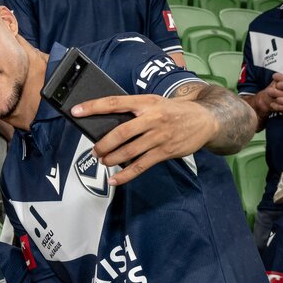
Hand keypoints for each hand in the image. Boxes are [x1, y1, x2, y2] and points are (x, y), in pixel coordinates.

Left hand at [71, 94, 215, 184]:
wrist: (206, 119)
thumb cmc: (174, 111)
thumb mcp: (154, 103)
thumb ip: (134, 111)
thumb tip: (108, 125)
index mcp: (146, 103)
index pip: (114, 102)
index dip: (93, 106)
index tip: (76, 111)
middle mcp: (152, 118)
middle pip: (120, 132)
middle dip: (103, 144)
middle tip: (95, 150)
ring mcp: (159, 136)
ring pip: (129, 151)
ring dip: (112, 159)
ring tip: (103, 161)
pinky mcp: (165, 151)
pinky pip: (141, 165)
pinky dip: (126, 175)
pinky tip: (115, 179)